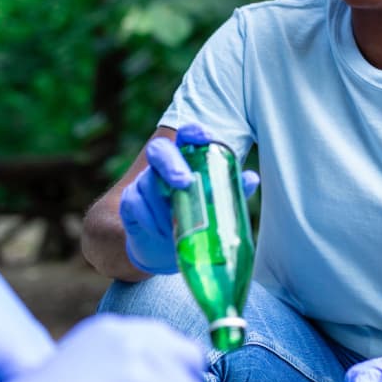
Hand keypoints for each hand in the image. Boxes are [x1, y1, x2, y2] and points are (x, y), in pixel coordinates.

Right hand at [119, 123, 258, 273]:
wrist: (160, 248)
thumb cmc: (192, 219)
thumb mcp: (213, 205)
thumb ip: (230, 190)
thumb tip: (251, 178)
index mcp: (185, 160)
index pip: (186, 136)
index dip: (193, 132)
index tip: (204, 137)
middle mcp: (161, 165)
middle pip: (160, 151)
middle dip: (171, 165)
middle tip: (184, 182)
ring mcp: (142, 182)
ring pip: (148, 183)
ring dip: (164, 207)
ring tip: (176, 227)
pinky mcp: (129, 201)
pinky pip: (136, 205)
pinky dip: (152, 221)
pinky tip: (162, 233)